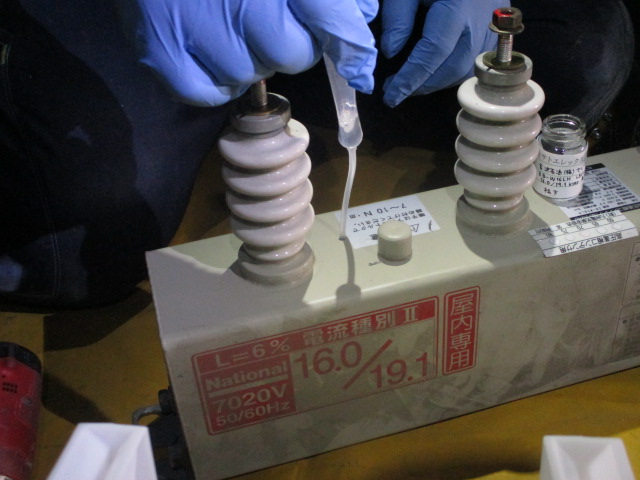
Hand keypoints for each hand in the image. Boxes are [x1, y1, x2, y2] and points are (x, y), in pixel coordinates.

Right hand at [119, 0, 377, 105]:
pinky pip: (205, 93)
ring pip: (248, 75)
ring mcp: (192, 23)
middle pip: (290, 52)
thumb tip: (361, 13)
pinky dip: (214, 86)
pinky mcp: (159, 50)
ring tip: (231, 34)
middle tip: (271, 29)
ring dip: (249, 63)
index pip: (324, 9)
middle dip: (292, 48)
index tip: (359, 66)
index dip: (348, 41)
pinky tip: (210, 58)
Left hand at [381, 0, 508, 106]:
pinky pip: (476, 59)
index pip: (432, 54)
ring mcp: (493, 24)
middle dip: (423, 86)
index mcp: (457, 7)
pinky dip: (453, 70)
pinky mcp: (498, 26)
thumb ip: (398, 16)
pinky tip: (434, 70)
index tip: (389, 95)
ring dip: (438, 81)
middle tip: (395, 90)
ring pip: (468, 68)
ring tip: (412, 82)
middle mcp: (480, 20)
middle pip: (453, 68)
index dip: (410, 78)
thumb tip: (390, 52)